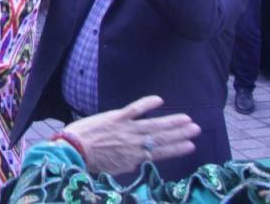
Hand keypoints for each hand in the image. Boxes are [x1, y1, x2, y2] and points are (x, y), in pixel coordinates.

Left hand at [63, 95, 199, 175]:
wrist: (73, 149)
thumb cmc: (92, 161)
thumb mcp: (115, 169)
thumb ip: (129, 163)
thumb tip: (140, 159)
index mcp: (134, 158)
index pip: (160, 153)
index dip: (176, 149)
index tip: (191, 145)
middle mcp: (134, 144)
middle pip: (161, 138)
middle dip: (180, 134)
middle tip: (196, 129)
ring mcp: (126, 129)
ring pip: (153, 125)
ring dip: (171, 122)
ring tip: (187, 119)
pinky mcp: (115, 117)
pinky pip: (134, 109)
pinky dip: (147, 104)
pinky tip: (159, 100)